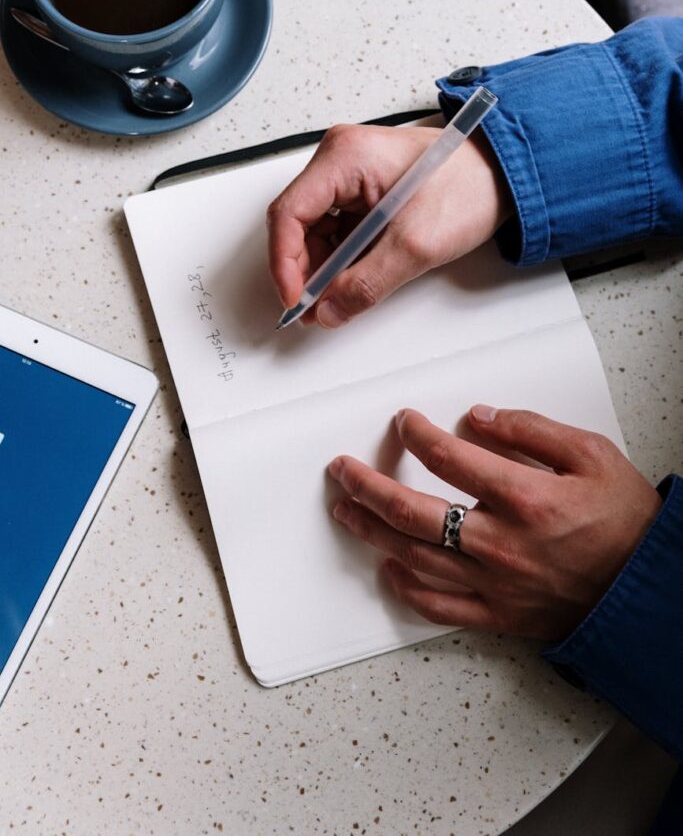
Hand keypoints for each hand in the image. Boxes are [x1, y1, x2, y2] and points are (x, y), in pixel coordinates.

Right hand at [267, 122, 510, 327]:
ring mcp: (350, 178)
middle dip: (304, 271)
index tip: (296, 298)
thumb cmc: (471, 185)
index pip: (289, 213)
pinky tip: (347, 284)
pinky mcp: (363, 195)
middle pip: (297, 224)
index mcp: (345, 157)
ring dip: (322, 270)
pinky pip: (337, 232)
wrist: (507, 176)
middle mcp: (340, 162)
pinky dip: (339, 262)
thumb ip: (367, 283)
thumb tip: (329, 310)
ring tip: (332, 302)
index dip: (285, 263)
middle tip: (313, 309)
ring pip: (315, 232)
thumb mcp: (417, 244)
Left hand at [329, 405, 661, 640]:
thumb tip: (479, 417)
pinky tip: (388, 570)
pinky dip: (407, 589)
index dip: (416, 435)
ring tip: (346, 510)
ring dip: (372, 532)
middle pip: (412, 512)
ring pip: (414, 557)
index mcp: (523, 498)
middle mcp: (499, 543)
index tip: (403, 423)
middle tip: (342, 470)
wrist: (647, 590)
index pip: (448, 458)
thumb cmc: (625, 523)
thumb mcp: (591, 455)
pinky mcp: (497, 614)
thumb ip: (531, 429)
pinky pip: (439, 606)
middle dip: (368, 486)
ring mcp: (494, 583)